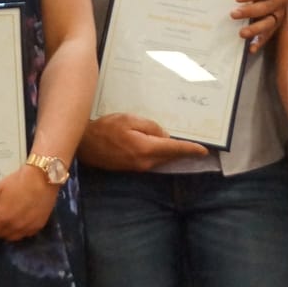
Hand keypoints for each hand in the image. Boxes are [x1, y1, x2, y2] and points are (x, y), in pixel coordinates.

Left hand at [0, 164, 57, 240]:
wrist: (43, 178)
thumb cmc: (18, 182)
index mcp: (2, 218)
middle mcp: (14, 227)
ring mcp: (27, 229)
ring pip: (11, 237)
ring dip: (7, 230)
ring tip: (10, 216)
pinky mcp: (38, 227)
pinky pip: (24, 234)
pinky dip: (20, 229)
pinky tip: (22, 218)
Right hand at [78, 113, 209, 171]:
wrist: (83, 145)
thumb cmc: (104, 128)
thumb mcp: (129, 119)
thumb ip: (150, 127)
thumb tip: (164, 136)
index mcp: (146, 149)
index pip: (174, 149)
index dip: (190, 149)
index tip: (204, 151)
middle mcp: (145, 162)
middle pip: (170, 156)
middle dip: (183, 151)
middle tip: (196, 145)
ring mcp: (138, 167)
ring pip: (161, 159)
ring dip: (171, 152)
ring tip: (180, 143)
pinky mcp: (132, 168)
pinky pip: (152, 160)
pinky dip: (159, 154)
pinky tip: (160, 145)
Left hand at [231, 0, 287, 52]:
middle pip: (267, 7)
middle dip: (250, 11)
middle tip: (233, 14)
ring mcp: (279, 14)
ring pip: (270, 23)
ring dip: (256, 29)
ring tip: (241, 33)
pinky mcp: (275, 25)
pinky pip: (269, 35)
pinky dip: (260, 42)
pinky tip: (250, 49)